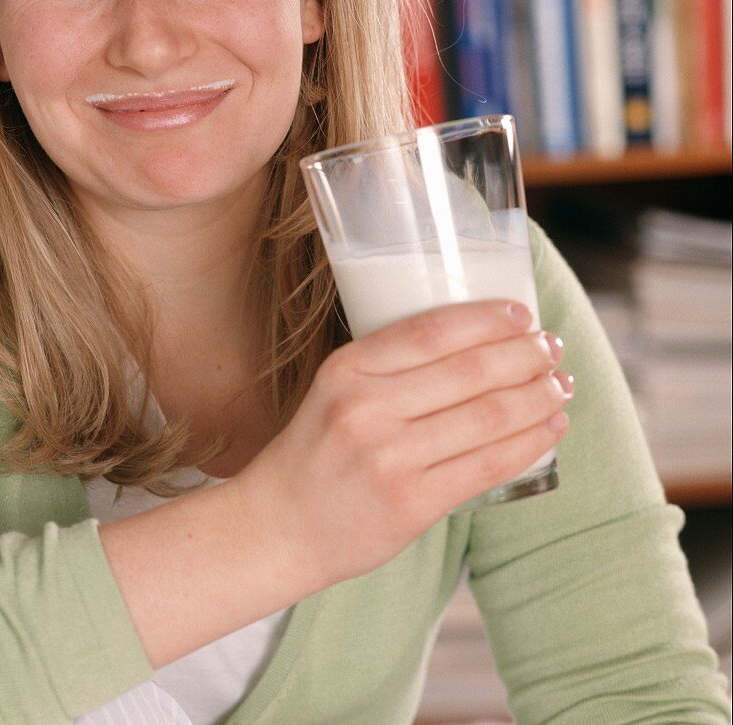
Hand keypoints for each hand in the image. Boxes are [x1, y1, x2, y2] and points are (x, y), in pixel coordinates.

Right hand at [229, 299, 571, 595]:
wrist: (279, 525)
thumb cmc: (316, 452)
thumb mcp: (334, 391)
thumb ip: (388, 369)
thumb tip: (477, 343)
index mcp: (346, 370)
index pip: (429, 331)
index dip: (485, 318)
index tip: (520, 312)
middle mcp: (366, 408)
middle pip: (468, 371)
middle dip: (524, 355)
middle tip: (552, 347)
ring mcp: (389, 458)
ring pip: (486, 416)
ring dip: (537, 397)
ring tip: (560, 385)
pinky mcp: (412, 502)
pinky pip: (487, 465)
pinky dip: (528, 443)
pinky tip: (550, 429)